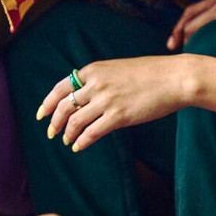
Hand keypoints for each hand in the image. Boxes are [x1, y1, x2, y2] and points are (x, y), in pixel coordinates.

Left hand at [37, 54, 215, 151]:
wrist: (175, 78)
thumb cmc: (150, 74)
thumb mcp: (117, 69)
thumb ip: (98, 80)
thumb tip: (84, 95)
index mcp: (93, 70)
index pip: (61, 88)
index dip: (48, 103)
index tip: (41, 114)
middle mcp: (95, 85)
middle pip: (64, 106)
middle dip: (54, 122)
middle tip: (51, 132)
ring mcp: (106, 101)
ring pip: (75, 121)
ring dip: (67, 133)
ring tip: (66, 141)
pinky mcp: (119, 116)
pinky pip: (92, 133)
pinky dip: (81, 141)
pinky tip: (78, 147)